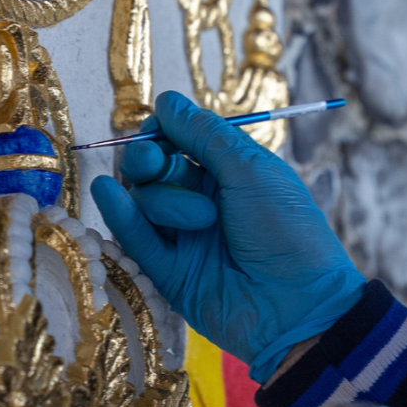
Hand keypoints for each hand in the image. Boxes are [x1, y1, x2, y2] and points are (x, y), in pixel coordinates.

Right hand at [91, 91, 364, 382]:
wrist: (298, 305)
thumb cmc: (286, 227)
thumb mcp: (251, 171)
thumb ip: (205, 136)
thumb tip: (167, 101)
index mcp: (231, 171)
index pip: (182, 139)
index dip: (166, 129)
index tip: (158, 125)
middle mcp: (204, 199)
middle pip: (155, 166)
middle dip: (148, 157)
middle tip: (153, 159)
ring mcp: (185, 235)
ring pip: (146, 199)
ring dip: (166, 200)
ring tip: (202, 220)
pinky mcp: (168, 271)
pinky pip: (136, 237)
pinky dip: (120, 213)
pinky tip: (108, 191)